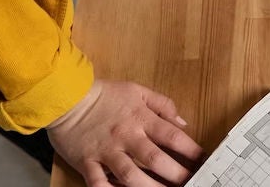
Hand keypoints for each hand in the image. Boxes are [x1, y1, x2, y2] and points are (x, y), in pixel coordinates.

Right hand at [47, 80, 203, 186]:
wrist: (68, 96)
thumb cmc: (105, 94)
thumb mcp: (138, 91)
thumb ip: (163, 105)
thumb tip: (183, 123)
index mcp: (141, 118)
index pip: (172, 136)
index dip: (190, 149)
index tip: (202, 160)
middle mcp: (126, 136)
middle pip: (155, 159)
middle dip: (175, 174)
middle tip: (189, 182)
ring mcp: (107, 151)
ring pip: (130, 175)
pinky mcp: (87, 162)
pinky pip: (98, 182)